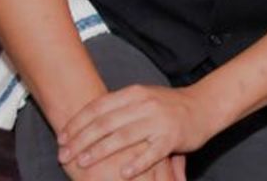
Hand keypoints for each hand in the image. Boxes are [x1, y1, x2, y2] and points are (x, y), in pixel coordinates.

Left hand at [59, 84, 211, 178]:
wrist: (205, 105)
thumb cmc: (169, 106)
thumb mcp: (143, 98)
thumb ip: (119, 108)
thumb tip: (84, 123)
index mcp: (135, 93)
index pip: (99, 106)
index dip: (78, 122)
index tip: (62, 137)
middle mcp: (145, 105)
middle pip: (106, 122)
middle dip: (81, 139)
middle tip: (64, 154)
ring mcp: (159, 121)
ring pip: (123, 137)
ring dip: (100, 151)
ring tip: (83, 162)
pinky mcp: (172, 137)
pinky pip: (151, 153)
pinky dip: (136, 163)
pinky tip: (123, 174)